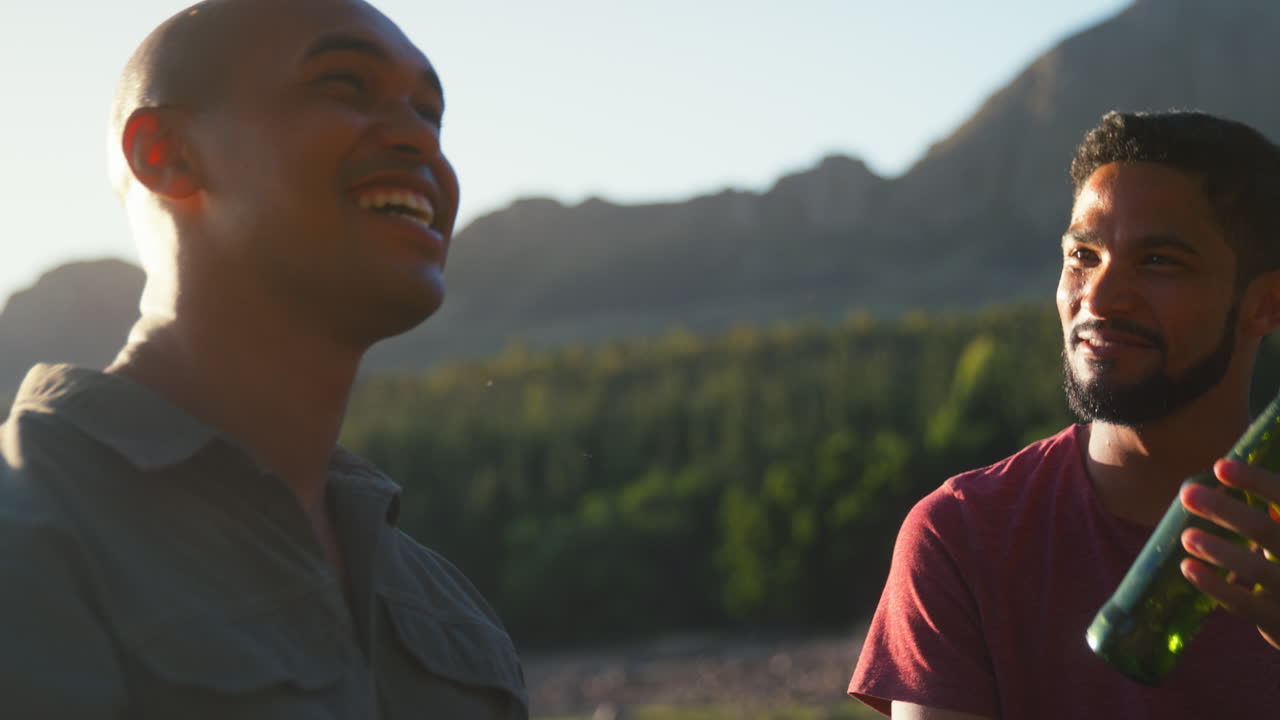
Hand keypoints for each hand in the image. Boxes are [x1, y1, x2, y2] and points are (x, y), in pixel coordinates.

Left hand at [1180, 458, 1279, 649]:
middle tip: (1187, 493)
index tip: (1220, 466)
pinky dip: (1215, 585)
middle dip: (1226, 511)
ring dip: (1219, 550)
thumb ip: (1272, 511)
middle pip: (1267, 531)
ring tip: (1188, 536)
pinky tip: (1188, 567)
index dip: (1256, 481)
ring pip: (1257, 569)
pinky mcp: (1279, 622)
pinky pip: (1244, 604)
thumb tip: (1223, 469)